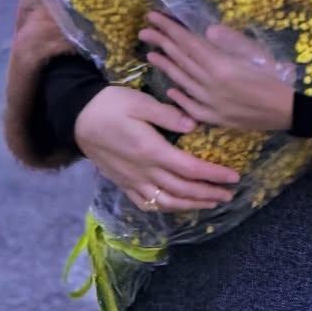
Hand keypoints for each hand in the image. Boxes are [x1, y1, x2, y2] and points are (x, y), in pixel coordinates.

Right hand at [74, 85, 241, 213]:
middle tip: (229, 193)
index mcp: (151, 151)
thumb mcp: (140, 102)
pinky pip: (147, 203)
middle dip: (208, 194)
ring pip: (167, 202)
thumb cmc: (110, 105)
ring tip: (211, 203)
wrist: (78, 118)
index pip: (190, 169)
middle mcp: (144, 171)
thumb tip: (194, 126)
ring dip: (191, 205)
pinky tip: (178, 206)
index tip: (233, 177)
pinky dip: (166, 208)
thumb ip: (167, 115)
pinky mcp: (123, 183)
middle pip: (182, 190)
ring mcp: (132, 181)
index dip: (213, 175)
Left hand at [138, 11, 294, 133]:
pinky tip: (170, 87)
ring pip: (181, 81)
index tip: (153, 17)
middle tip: (144, 31)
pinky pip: (189, 106)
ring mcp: (209, 103)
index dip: (169, 29)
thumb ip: (230, 41)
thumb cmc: (275, 76)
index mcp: (220, 65)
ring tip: (151, 53)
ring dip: (165, 66)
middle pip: (181, 60)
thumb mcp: (256, 52)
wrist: (288, 110)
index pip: (187, 42)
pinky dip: (178, 95)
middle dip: (161, 43)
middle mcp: (209, 85)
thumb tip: (206, 30)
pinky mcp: (213, 118)